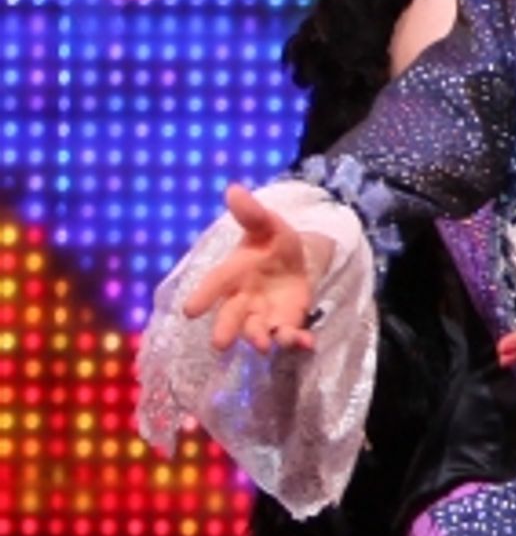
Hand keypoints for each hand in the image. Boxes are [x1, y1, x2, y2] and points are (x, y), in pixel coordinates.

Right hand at [183, 184, 328, 352]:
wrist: (294, 262)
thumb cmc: (271, 243)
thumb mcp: (267, 225)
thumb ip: (252, 214)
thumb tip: (234, 190)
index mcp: (235, 273)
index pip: (216, 283)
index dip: (203, 296)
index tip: (189, 311)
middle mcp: (245, 299)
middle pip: (232, 316)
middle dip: (226, 329)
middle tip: (219, 345)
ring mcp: (266, 315)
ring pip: (259, 331)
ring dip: (261, 338)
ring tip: (265, 346)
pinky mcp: (286, 323)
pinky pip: (290, 335)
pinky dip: (298, 341)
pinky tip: (307, 343)